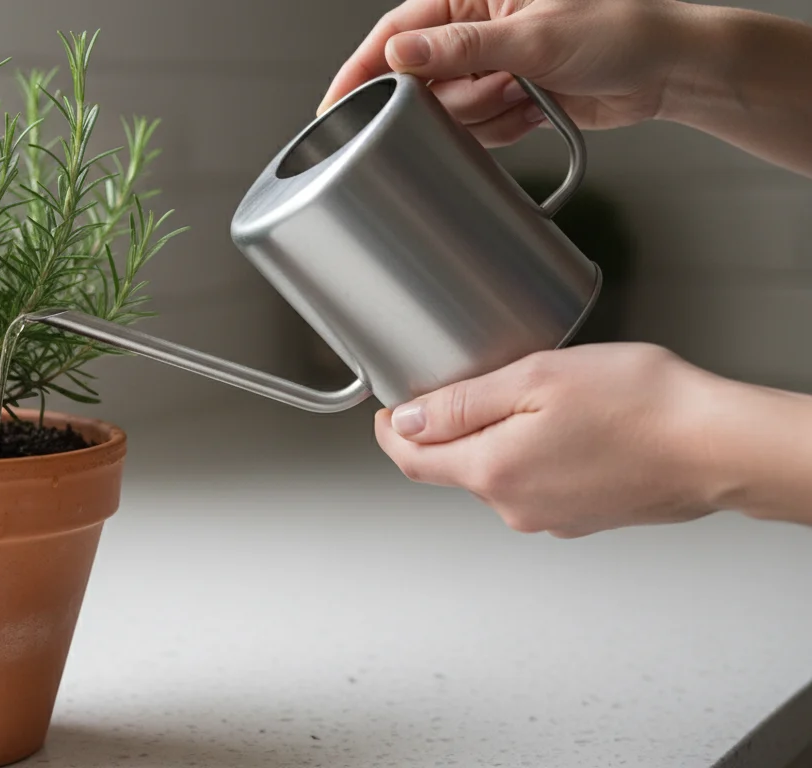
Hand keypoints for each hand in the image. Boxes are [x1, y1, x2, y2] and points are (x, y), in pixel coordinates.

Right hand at [319, 0, 689, 146]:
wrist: (670, 71)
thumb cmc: (620, 30)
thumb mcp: (535, 37)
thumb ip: (461, 49)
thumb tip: (399, 53)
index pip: (398, 31)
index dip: (361, 70)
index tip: (334, 106)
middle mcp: (477, 30)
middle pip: (420, 81)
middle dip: (454, 100)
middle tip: (497, 91)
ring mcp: (491, 66)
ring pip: (448, 112)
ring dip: (484, 116)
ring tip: (528, 97)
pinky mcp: (507, 99)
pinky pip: (477, 130)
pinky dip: (501, 131)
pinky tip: (533, 112)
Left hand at [374, 344, 727, 537]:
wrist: (718, 445)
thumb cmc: (642, 406)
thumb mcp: (534, 378)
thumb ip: (460, 402)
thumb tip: (407, 420)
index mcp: (493, 472)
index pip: (412, 461)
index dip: (391, 432)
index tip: (388, 410)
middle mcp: (515, 506)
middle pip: (454, 467)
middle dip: (448, 428)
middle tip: (466, 385)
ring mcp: (551, 516)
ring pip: (498, 474)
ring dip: (496, 439)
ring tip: (532, 397)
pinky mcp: (583, 515)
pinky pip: (537, 482)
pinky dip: (535, 454)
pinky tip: (567, 425)